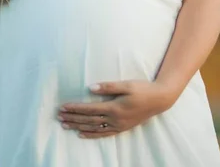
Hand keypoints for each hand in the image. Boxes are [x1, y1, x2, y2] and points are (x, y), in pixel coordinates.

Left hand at [57, 80, 177, 138]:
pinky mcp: (122, 127)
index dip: (76, 108)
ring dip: (79, 126)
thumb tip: (90, 88)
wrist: (159, 100)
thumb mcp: (126, 84)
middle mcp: (114, 119)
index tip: (64, 107)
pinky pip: (103, 133)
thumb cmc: (142, 89)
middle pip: (89, 120)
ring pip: (94, 128)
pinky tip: (82, 134)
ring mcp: (118, 125)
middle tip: (60, 116)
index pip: (89, 109)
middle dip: (73, 118)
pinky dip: (91, 134)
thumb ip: (108, 86)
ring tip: (66, 125)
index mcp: (114, 107)